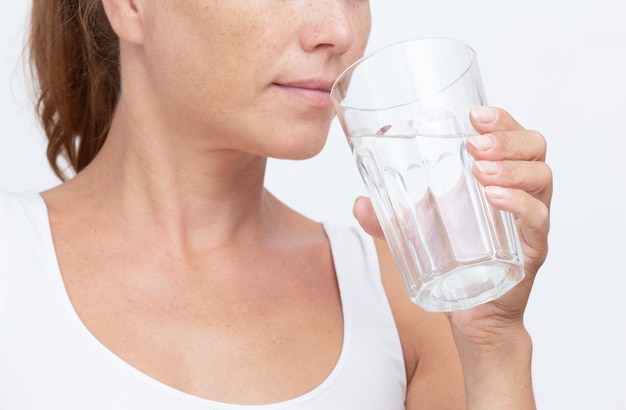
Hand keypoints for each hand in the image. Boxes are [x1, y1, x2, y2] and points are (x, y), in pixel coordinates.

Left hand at [354, 106, 551, 344]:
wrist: (474, 313)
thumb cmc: (455, 264)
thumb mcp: (418, 234)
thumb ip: (388, 219)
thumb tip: (359, 204)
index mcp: (499, 179)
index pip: (512, 135)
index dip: (501, 120)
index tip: (475, 114)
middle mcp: (521, 193)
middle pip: (535, 148)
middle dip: (506, 138)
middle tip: (475, 142)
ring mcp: (530, 220)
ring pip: (541, 177)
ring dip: (510, 167)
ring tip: (480, 169)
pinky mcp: (532, 249)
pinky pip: (538, 218)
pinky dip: (517, 204)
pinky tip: (492, 198)